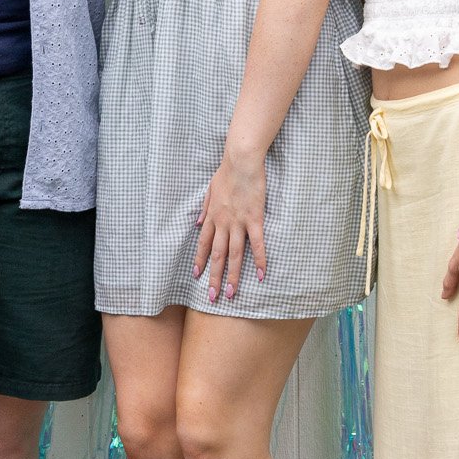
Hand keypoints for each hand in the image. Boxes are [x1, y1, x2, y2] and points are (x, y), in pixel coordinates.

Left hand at [194, 150, 266, 302]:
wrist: (241, 161)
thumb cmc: (226, 173)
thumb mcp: (209, 190)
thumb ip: (204, 209)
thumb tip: (197, 224)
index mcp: (212, 216)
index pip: (203, 244)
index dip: (200, 261)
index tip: (197, 276)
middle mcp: (222, 223)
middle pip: (217, 255)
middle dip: (215, 277)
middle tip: (213, 297)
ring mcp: (238, 222)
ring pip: (234, 254)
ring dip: (233, 275)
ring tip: (232, 293)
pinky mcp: (254, 219)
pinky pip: (257, 244)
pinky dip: (259, 260)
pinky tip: (261, 274)